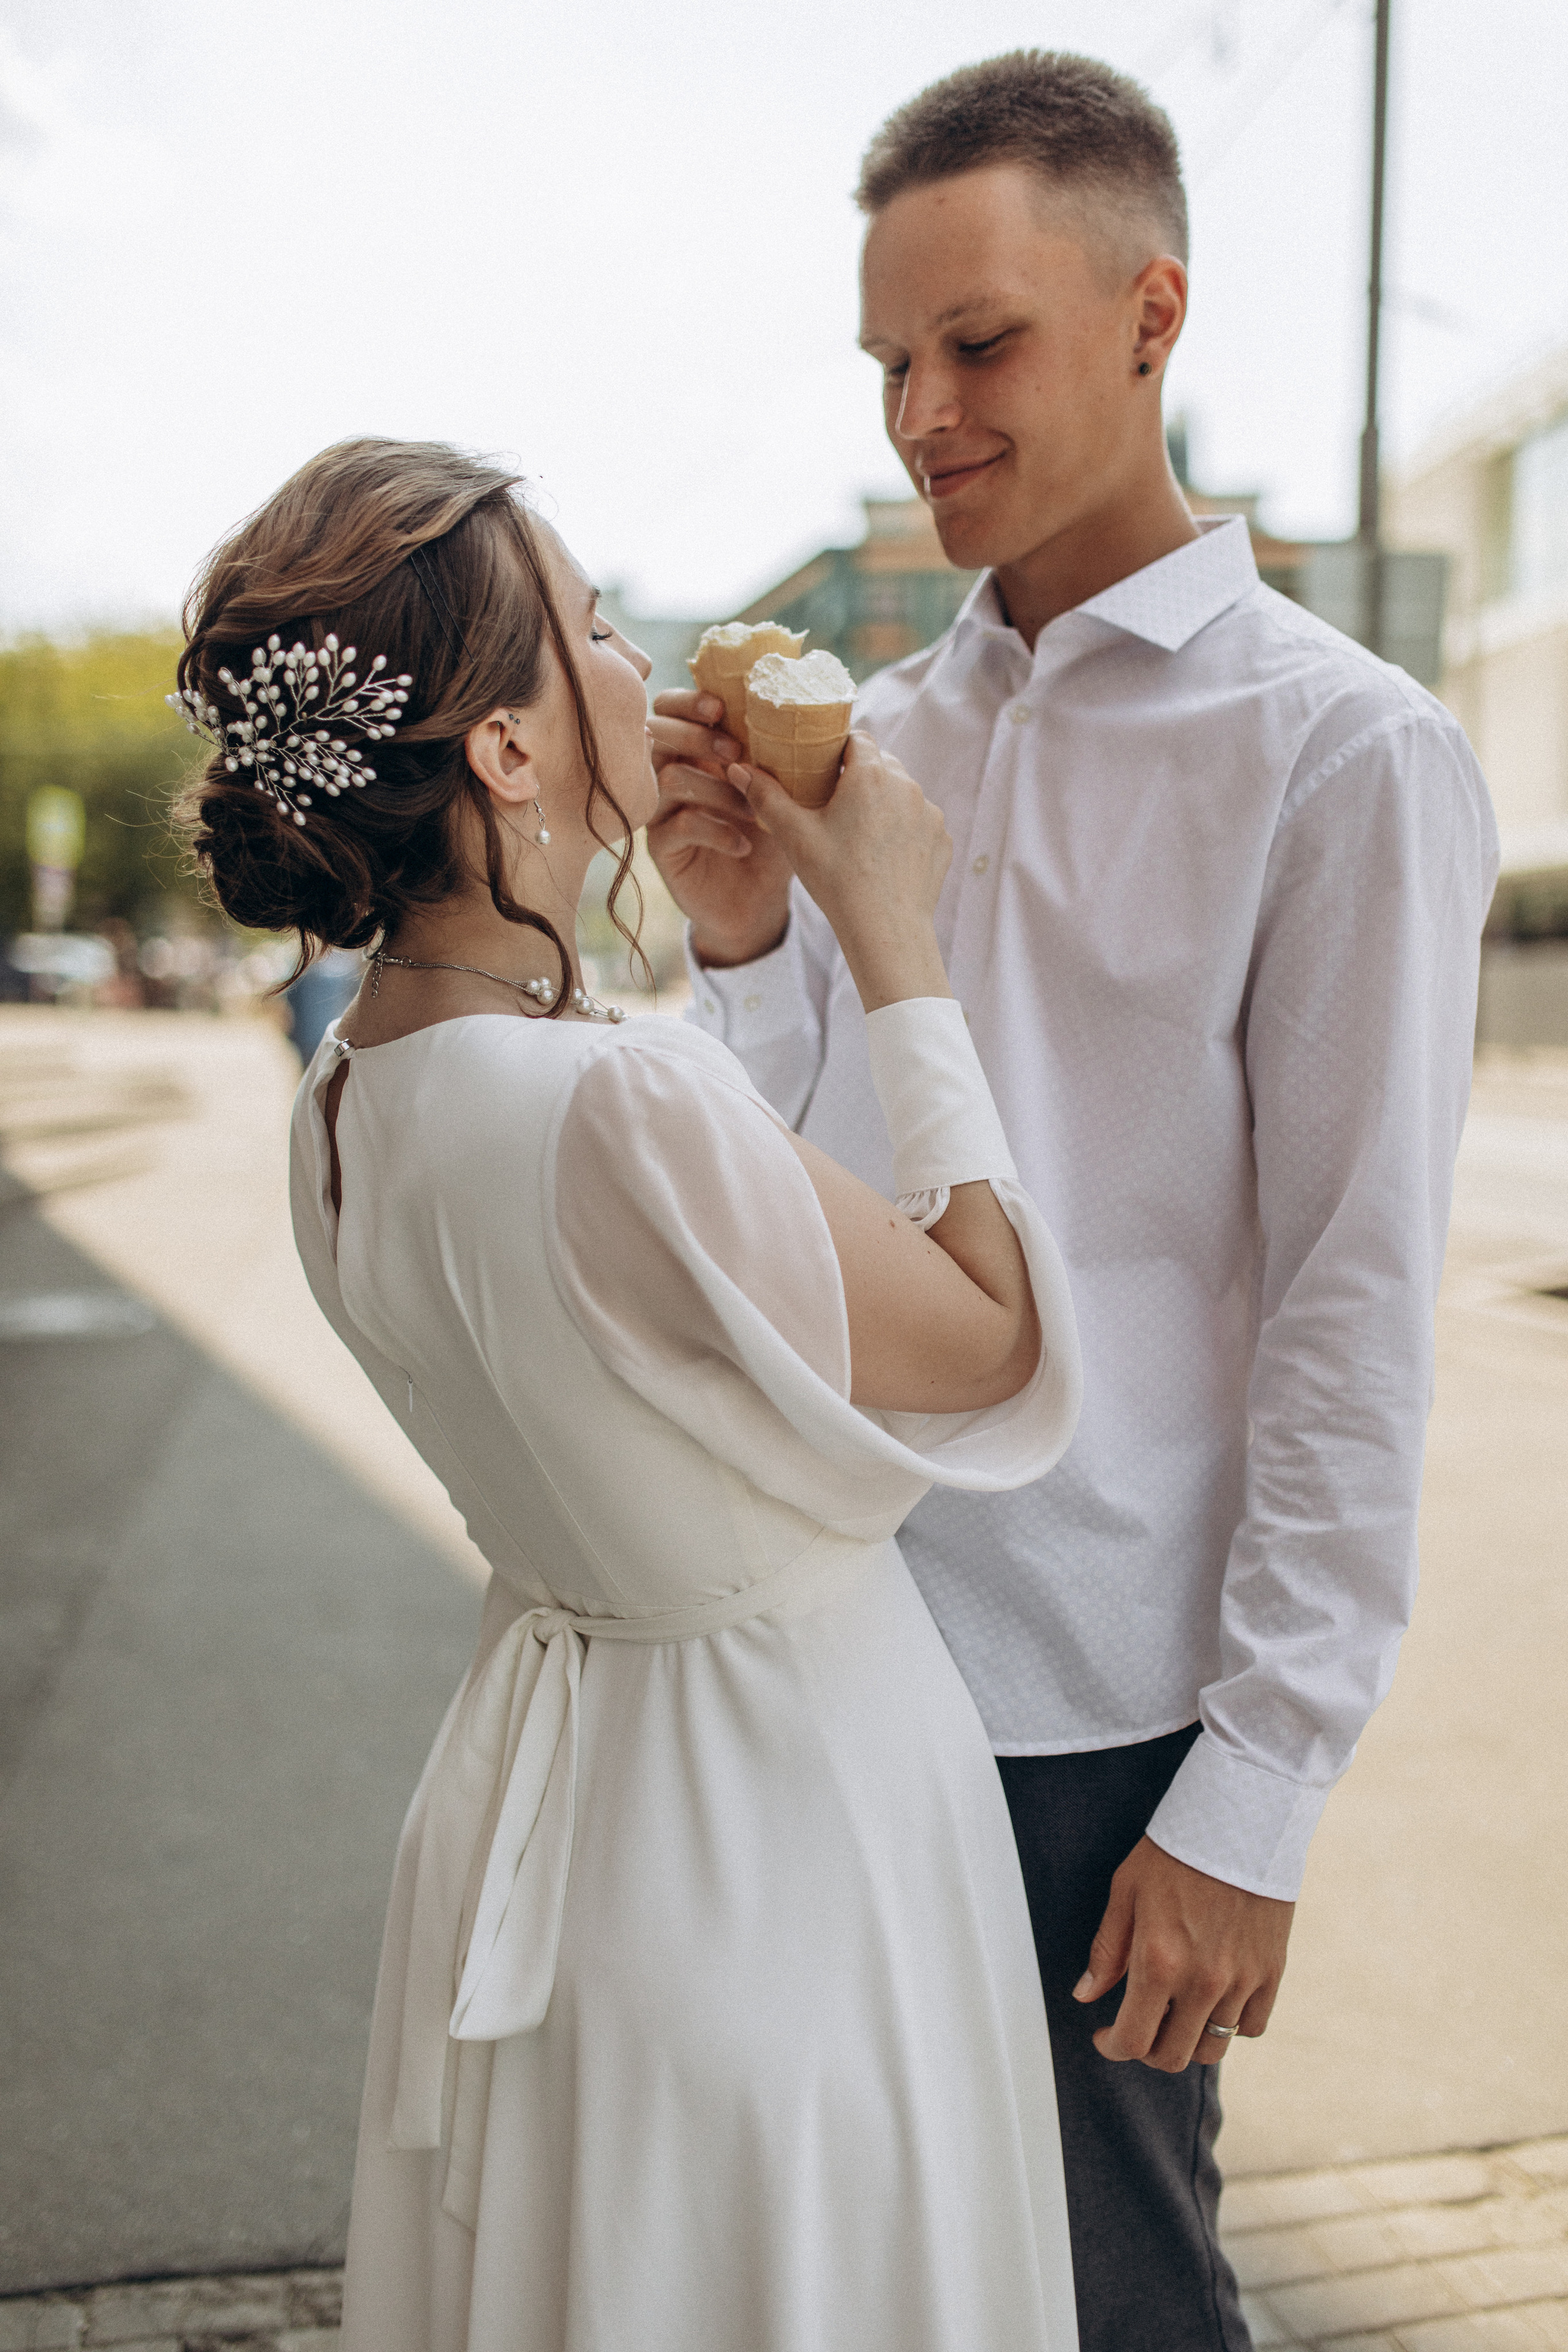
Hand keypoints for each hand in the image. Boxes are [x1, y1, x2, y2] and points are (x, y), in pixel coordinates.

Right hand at [646, 690, 794, 966]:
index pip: (674, 708)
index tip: (721, 707)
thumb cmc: (774, 842)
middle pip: (658, 733)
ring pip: (668, 779)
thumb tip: (804, 717)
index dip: (690, 701)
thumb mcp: (786, 797)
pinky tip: (744, 844)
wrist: (758, 906)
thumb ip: (782, 759)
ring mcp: (663, 812)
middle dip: (697, 736)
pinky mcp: (663, 851)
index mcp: (698, 751)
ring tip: (752, 810)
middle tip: (735, 754)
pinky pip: (675, 828)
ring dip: (714, 788)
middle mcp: (672, 774)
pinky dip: (715, 830)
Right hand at [735, 734, 952, 1012]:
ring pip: (902, 794)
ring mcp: (929, 813)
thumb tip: (739, 768)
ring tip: (860, 833)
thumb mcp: (794, 836)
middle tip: (836, 802)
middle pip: (882, 764)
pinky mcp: (942, 839)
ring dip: (884, 803)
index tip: (822, 768)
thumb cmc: (837, 880)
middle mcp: (907, 785)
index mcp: (871, 774)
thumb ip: (766, 796)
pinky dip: (904, 831)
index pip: (856, 739)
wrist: (885, 929)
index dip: (837, 749)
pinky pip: (920, 823)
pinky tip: (884, 855)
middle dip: (860, 776)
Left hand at [1073, 1836, 1294, 2072]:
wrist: (1238, 1822)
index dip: (1112, 2047)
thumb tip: (1085, 1995)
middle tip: (1138, 2025)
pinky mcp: (1271, 1973)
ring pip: (1213, 2049)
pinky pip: (1251, 2027)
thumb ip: (1107, 1950)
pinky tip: (1214, 2000)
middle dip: (1147, 2049)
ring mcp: (1242, 1981)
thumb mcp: (1126, 1892)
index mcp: (1159, 1962)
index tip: (1106, 2035)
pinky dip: (1231, 2024)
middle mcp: (1202, 1982)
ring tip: (1174, 2013)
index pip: (1133, 2040)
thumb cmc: (1174, 1852)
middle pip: (1173, 2057)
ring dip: (1187, 2039)